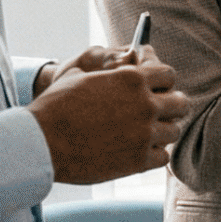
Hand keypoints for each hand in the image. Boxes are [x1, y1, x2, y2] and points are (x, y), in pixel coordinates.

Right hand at [29, 46, 188, 184]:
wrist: (39, 143)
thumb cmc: (55, 107)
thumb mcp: (82, 76)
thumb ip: (113, 71)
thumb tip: (131, 61)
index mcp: (132, 79)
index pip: (169, 75)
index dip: (163, 82)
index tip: (157, 89)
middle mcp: (145, 105)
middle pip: (181, 103)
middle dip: (172, 106)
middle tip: (160, 113)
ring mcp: (144, 134)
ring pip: (174, 131)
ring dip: (162, 132)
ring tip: (146, 134)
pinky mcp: (138, 161)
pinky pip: (163, 156)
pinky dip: (154, 154)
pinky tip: (139, 152)